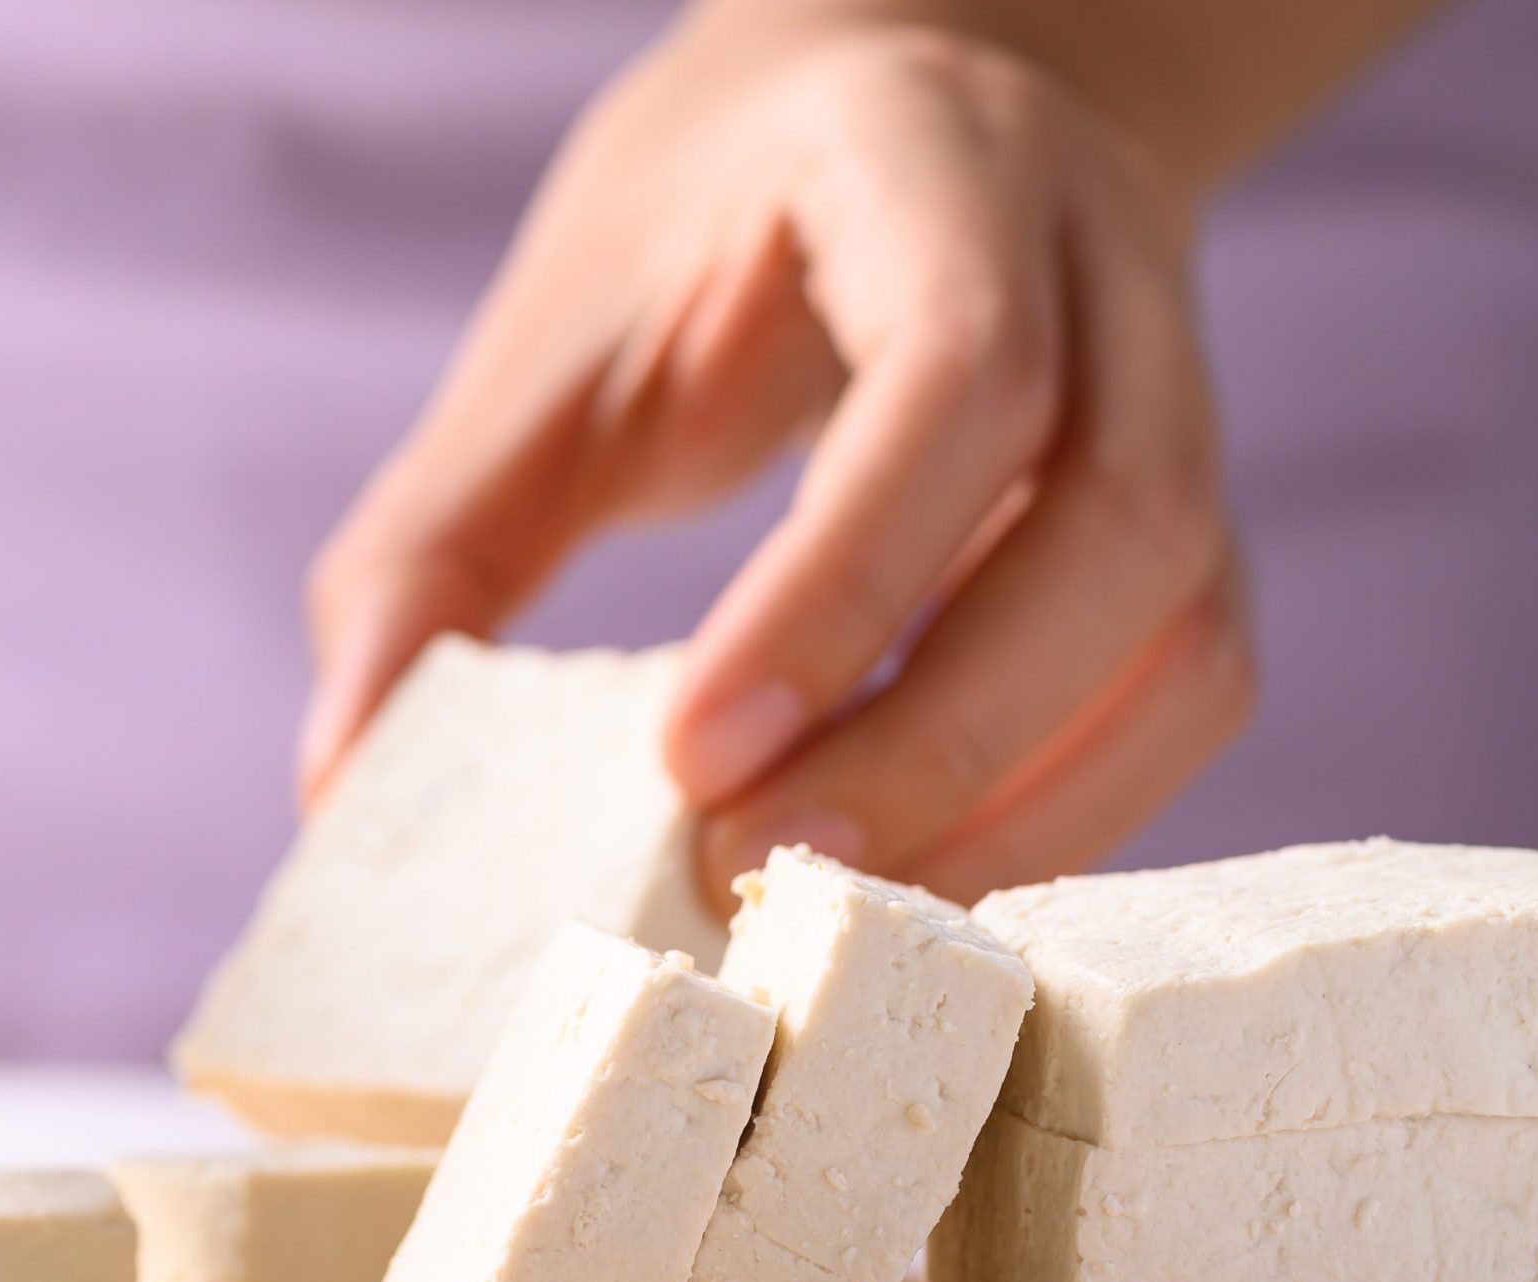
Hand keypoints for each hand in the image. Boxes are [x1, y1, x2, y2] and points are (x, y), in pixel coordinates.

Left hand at [306, 8, 1252, 907]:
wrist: (900, 112)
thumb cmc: (707, 234)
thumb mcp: (555, 339)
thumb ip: (438, 543)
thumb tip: (345, 781)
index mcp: (936, 169)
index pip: (959, 380)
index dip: (840, 588)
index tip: (689, 756)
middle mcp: (1106, 269)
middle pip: (1119, 526)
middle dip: (935, 739)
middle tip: (750, 873)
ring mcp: (1184, 397)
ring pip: (1189, 631)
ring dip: (1020, 806)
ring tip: (836, 913)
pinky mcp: (1192, 519)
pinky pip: (1192, 690)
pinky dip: (1071, 808)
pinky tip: (930, 871)